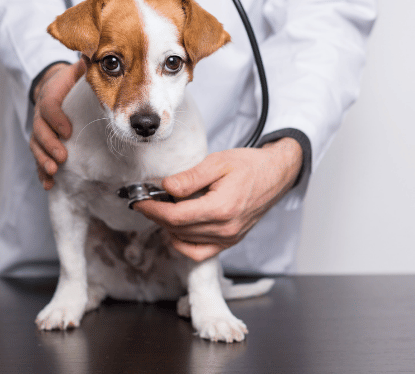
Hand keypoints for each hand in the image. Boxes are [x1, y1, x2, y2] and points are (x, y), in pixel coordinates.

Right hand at [29, 59, 85, 189]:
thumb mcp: (76, 71)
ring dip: (43, 160)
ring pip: (36, 146)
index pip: (49, 107)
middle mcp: (41, 115)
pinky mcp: (42, 143)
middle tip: (62, 157)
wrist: (53, 86)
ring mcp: (40, 130)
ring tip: (53, 171)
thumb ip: (85, 66)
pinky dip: (41, 172)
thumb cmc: (70, 82)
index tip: (68, 130)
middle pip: (39, 131)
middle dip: (49, 145)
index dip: (56, 119)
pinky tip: (48, 184)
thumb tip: (96, 55)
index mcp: (50, 96)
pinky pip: (38, 158)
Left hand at [133, 138, 302, 260]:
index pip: (176, 216)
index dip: (153, 210)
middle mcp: (225, 229)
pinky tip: (175, 228)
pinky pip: (199, 252)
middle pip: (177, 230)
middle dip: (156, 216)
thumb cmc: (250, 166)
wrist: (276, 174)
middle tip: (145, 201)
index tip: (139, 201)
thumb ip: (190, 177)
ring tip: (160, 209)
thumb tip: (166, 188)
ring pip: (185, 241)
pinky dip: (183, 243)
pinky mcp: (230, 241)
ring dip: (167, 227)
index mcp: (222, 208)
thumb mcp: (218, 162)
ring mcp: (228, 238)